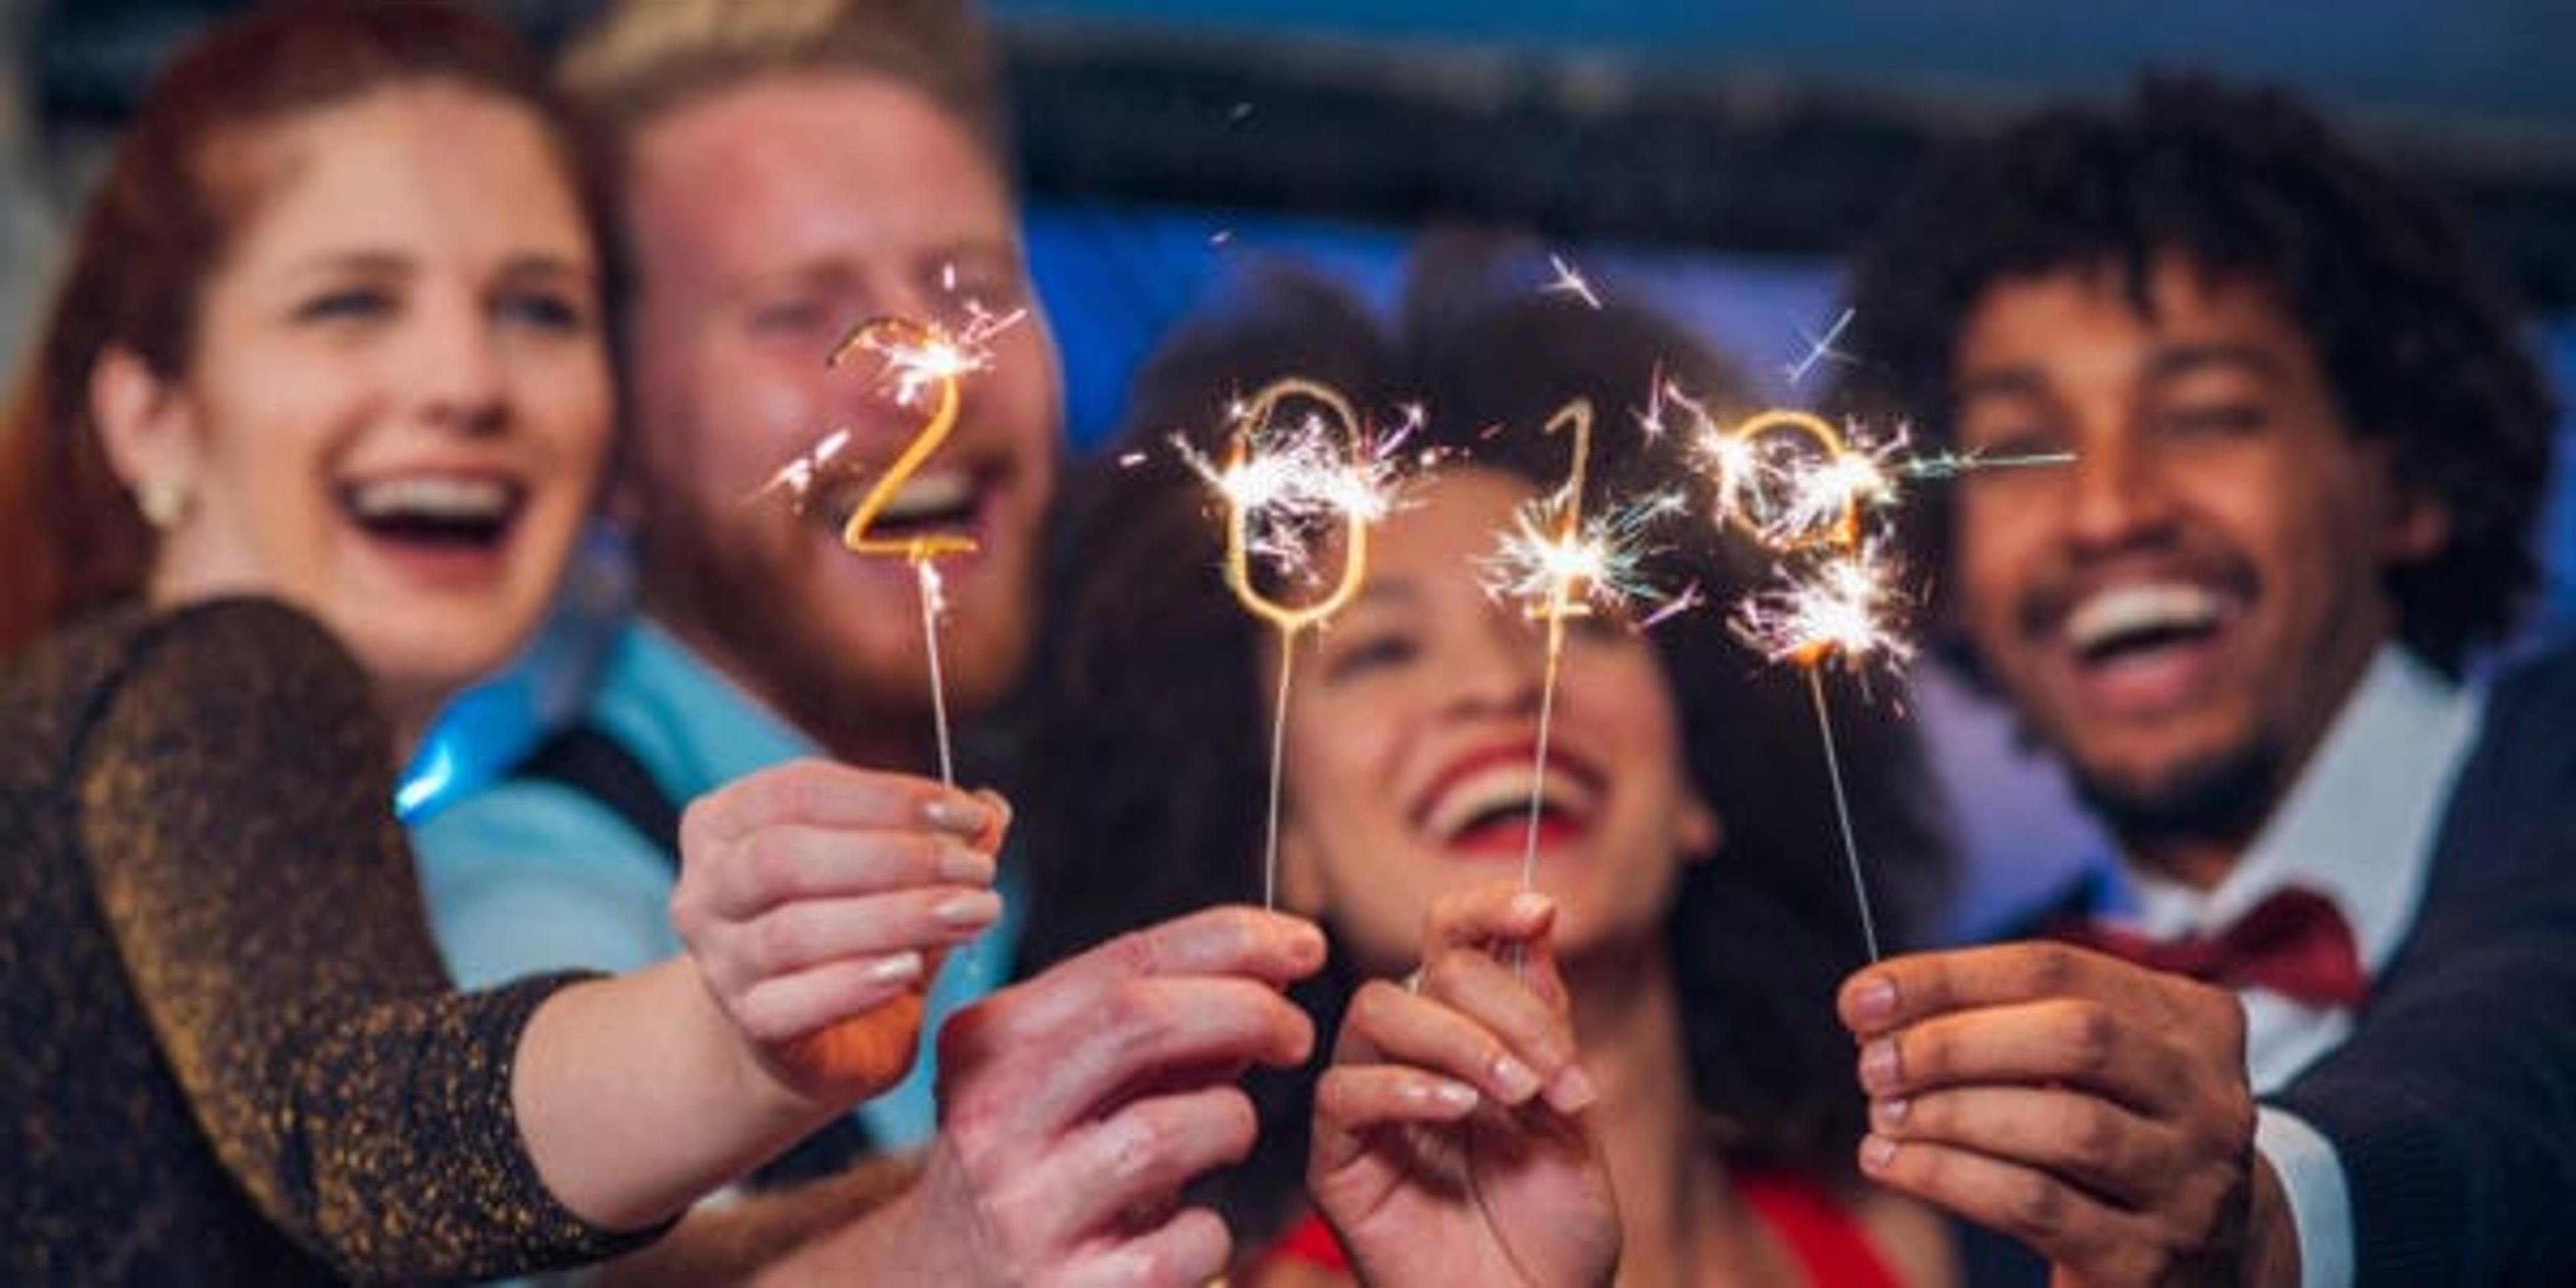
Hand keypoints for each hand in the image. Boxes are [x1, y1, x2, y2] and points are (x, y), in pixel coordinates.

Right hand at [672, 759, 1006, 1101]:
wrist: (808, 1037)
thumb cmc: (852, 933)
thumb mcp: (897, 876)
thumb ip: (937, 838)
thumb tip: (993, 808)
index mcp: (727, 824)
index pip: (798, 791)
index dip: (888, 797)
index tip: (969, 813)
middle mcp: (708, 890)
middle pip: (785, 856)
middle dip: (895, 857)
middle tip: (976, 869)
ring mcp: (721, 963)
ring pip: (793, 931)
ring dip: (896, 917)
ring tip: (970, 913)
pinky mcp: (749, 1026)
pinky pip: (789, 1005)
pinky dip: (853, 983)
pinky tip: (910, 971)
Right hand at [905, 906, 1324, 1285]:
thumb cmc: (1029, 1169)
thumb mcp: (1059, 1081)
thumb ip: (1147, 1028)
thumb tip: (1267, 974)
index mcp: (989, 1044)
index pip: (1124, 963)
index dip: (1230, 940)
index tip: (1301, 943)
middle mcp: (994, 1121)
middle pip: (1140, 1022)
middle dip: (1245, 1010)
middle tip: (1297, 1034)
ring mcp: (1026, 1212)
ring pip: (1168, 1131)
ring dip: (1229, 1122)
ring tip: (1227, 1134)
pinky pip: (1189, 1238)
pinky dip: (1210, 1229)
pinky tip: (1184, 1230)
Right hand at [1311, 881, 1616, 1287]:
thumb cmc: (1555, 1234)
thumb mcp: (1571, 1113)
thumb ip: (1545, 1021)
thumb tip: (1536, 917)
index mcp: (1470, 1034)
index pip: (1451, 940)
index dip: (1484, 909)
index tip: (1538, 907)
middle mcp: (1414, 1059)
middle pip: (1422, 971)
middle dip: (1500, 1008)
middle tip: (1550, 1075)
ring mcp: (1372, 1108)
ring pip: (1376, 1014)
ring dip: (1456, 1040)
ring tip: (1515, 1096)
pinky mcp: (1338, 1161)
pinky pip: (1342, 1093)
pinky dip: (1403, 1088)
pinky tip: (1458, 1113)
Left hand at [1838, 942, 2271, 1286]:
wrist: (2207, 1266)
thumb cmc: (2115, 1138)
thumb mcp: (2094, 1067)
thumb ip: (2010, 1022)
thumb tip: (1880, 1004)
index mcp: (2192, 1021)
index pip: (2057, 967)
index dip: (1948, 976)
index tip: (1863, 995)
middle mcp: (2209, 1095)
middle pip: (2076, 1037)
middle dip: (1955, 1042)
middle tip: (1874, 1062)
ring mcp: (2190, 1181)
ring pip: (2065, 1125)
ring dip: (1950, 1113)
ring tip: (1882, 1113)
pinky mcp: (2149, 1257)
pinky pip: (2037, 1203)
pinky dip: (1950, 1176)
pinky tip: (1894, 1161)